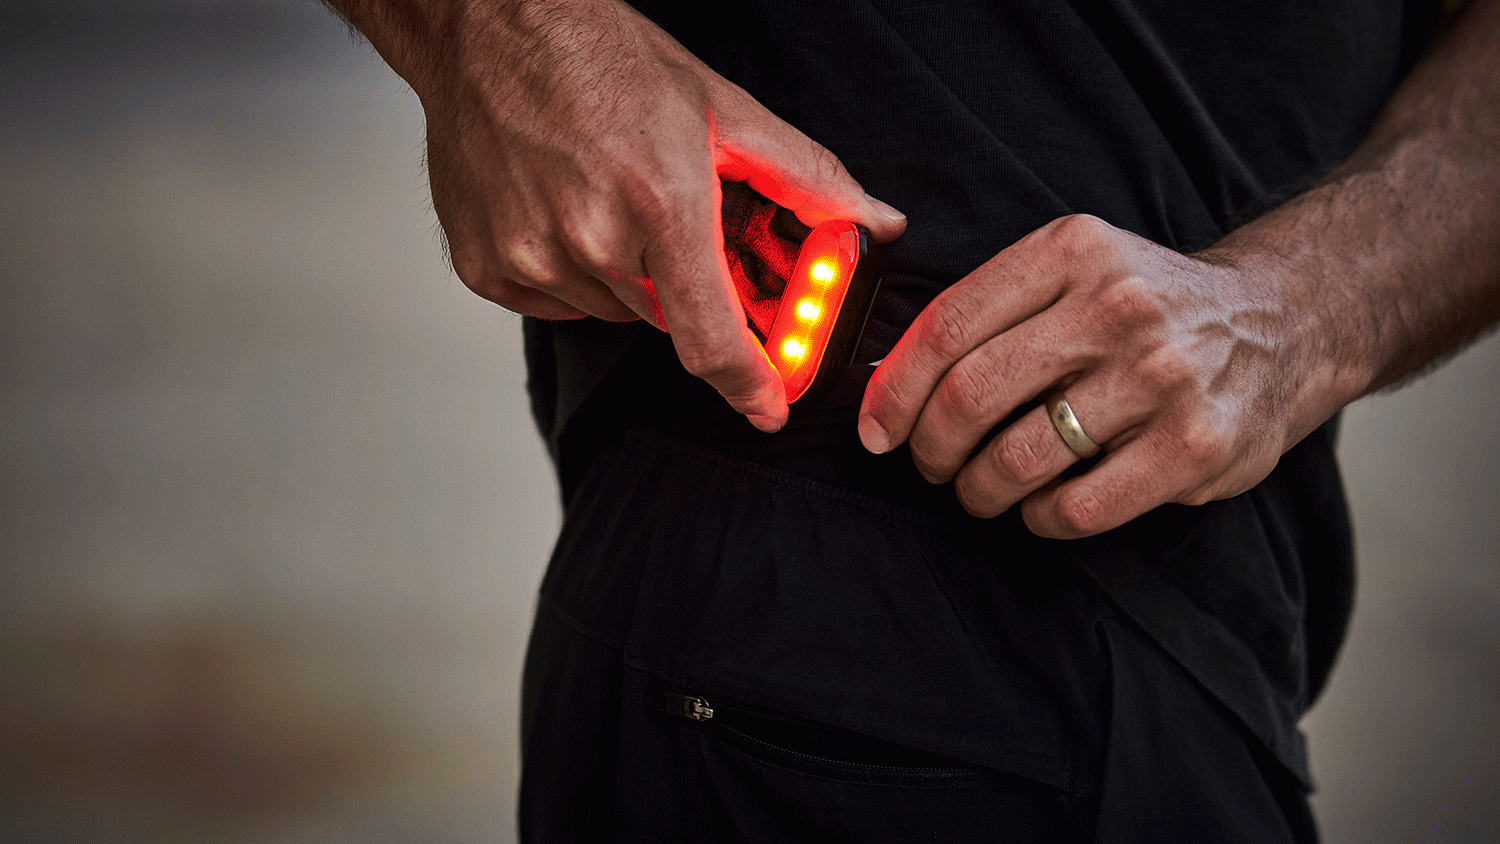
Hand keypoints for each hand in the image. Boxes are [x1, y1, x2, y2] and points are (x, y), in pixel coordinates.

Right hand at [406, 0, 905, 430]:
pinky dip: (571, 272)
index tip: (768, 408)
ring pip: (613, 310)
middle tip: (673, 222)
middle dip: (687, 283)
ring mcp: (531, 256)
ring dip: (627, 276)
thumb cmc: (604, 59)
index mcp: (661, 203)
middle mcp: (591, 239)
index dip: (749, 384)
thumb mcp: (721, 110)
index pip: (712, 337)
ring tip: (610, 199)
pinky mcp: (487, 265)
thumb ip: (805, 178)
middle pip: (669, 318)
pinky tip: (566, 211)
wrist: (494, 30)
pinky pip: (556, 303)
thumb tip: (873, 220)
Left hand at [858, 214, 1337, 538]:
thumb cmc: (1149, 305)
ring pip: (1018, 459)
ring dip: (979, 490)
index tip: (876, 430)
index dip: (893, 389)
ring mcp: (1161, 377)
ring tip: (981, 489)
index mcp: (1071, 253)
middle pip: (971, 395)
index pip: (947, 326)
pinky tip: (1041, 506)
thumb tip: (890, 383)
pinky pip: (1077, 508)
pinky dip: (1039, 518)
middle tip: (929, 465)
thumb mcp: (1075, 268)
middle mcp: (1117, 307)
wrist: (1284, 321)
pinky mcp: (1195, 445)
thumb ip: (992, 309)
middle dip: (930, 448)